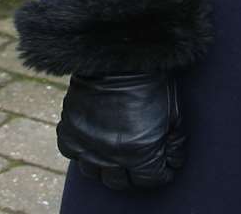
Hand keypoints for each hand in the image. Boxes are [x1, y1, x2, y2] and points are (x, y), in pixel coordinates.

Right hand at [57, 72, 184, 189]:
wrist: (117, 57)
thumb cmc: (152, 82)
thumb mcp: (173, 112)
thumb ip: (171, 141)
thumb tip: (171, 158)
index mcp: (140, 151)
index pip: (151, 180)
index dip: (162, 173)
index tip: (165, 166)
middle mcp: (111, 155)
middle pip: (121, 183)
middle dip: (135, 176)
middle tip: (141, 164)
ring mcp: (86, 146)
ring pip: (95, 175)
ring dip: (108, 168)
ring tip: (118, 156)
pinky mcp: (68, 135)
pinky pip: (74, 156)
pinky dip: (85, 153)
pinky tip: (96, 142)